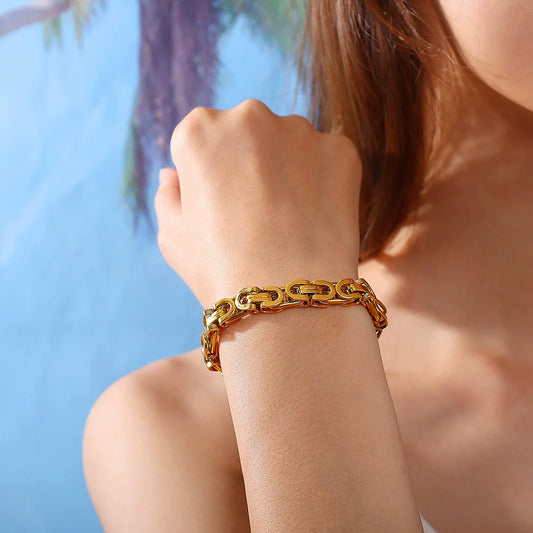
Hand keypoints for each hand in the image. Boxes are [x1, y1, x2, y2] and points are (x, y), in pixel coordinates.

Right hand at [154, 99, 362, 308]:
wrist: (288, 298)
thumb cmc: (220, 269)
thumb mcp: (173, 236)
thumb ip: (168, 195)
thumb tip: (173, 173)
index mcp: (200, 130)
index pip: (202, 141)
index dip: (210, 176)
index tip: (221, 207)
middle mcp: (250, 115)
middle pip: (247, 134)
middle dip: (249, 163)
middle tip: (257, 214)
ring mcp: (300, 129)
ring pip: (290, 144)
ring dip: (288, 169)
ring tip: (289, 221)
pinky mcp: (341, 149)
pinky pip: (327, 159)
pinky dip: (323, 182)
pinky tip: (315, 218)